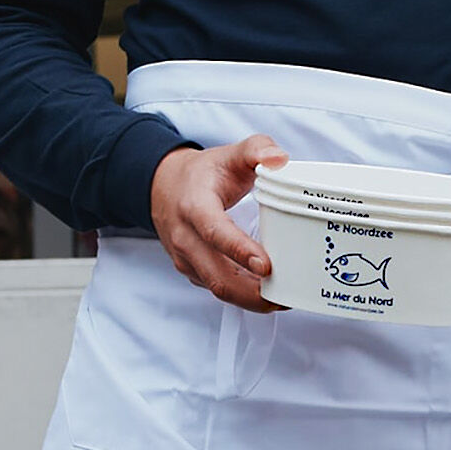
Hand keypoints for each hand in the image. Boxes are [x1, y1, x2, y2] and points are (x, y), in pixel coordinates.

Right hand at [151, 135, 289, 306]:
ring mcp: (187, 258)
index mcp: (194, 207)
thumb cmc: (202, 174)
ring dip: (250, 299)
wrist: (164, 187)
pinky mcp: (193, 271)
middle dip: (252, 292)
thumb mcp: (229, 155)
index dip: (239, 251)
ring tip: (283, 299)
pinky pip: (217, 288)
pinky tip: (266, 294)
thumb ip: (256, 150)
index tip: (266, 265)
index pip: (215, 232)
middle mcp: (186, 238)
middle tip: (286, 295)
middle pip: (217, 276)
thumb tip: (279, 159)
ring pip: (218, 288)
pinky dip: (242, 296)